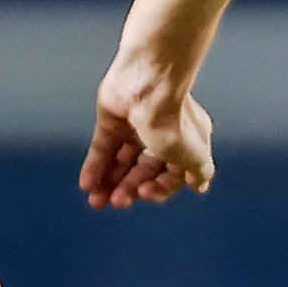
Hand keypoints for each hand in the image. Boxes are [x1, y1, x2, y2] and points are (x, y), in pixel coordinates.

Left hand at [81, 52, 215, 207]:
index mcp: (187, 144)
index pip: (170, 176)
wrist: (147, 85)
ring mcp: (136, 127)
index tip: (146, 193)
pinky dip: (95, 167)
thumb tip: (200, 185)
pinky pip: (102, 149)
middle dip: (129, 189)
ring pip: (121, 162)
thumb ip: (198, 173)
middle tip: (118, 201)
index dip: (158, 189)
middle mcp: (162, 136)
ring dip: (110, 183)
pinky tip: (87, 184)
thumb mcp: (194, 156)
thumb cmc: (174, 119)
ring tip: (97, 201)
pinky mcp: (112, 120)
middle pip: (143, 171)